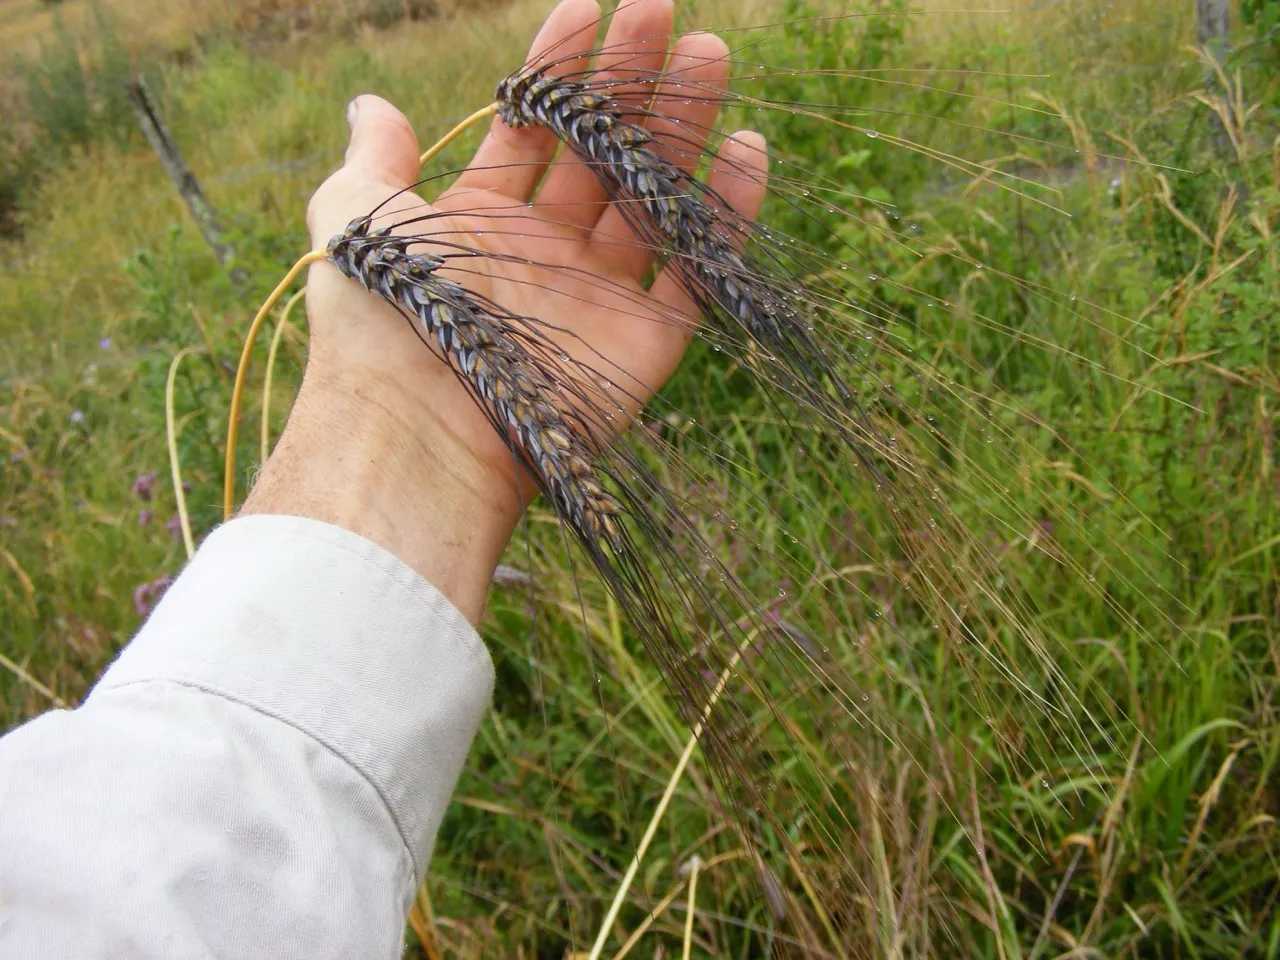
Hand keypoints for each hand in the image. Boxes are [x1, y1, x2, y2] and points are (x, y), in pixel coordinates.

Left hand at [243, 0, 767, 622]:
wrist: (421, 431)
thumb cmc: (378, 322)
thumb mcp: (354, 220)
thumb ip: (371, 160)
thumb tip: (371, 101)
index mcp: (479, 225)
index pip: (530, 132)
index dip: (557, 70)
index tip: (589, 8)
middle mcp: (544, 256)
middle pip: (600, 155)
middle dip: (632, 85)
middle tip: (666, 15)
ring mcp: (599, 298)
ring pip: (653, 198)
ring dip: (683, 129)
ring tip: (712, 54)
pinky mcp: (646, 345)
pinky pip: (700, 273)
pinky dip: (727, 217)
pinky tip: (747, 150)